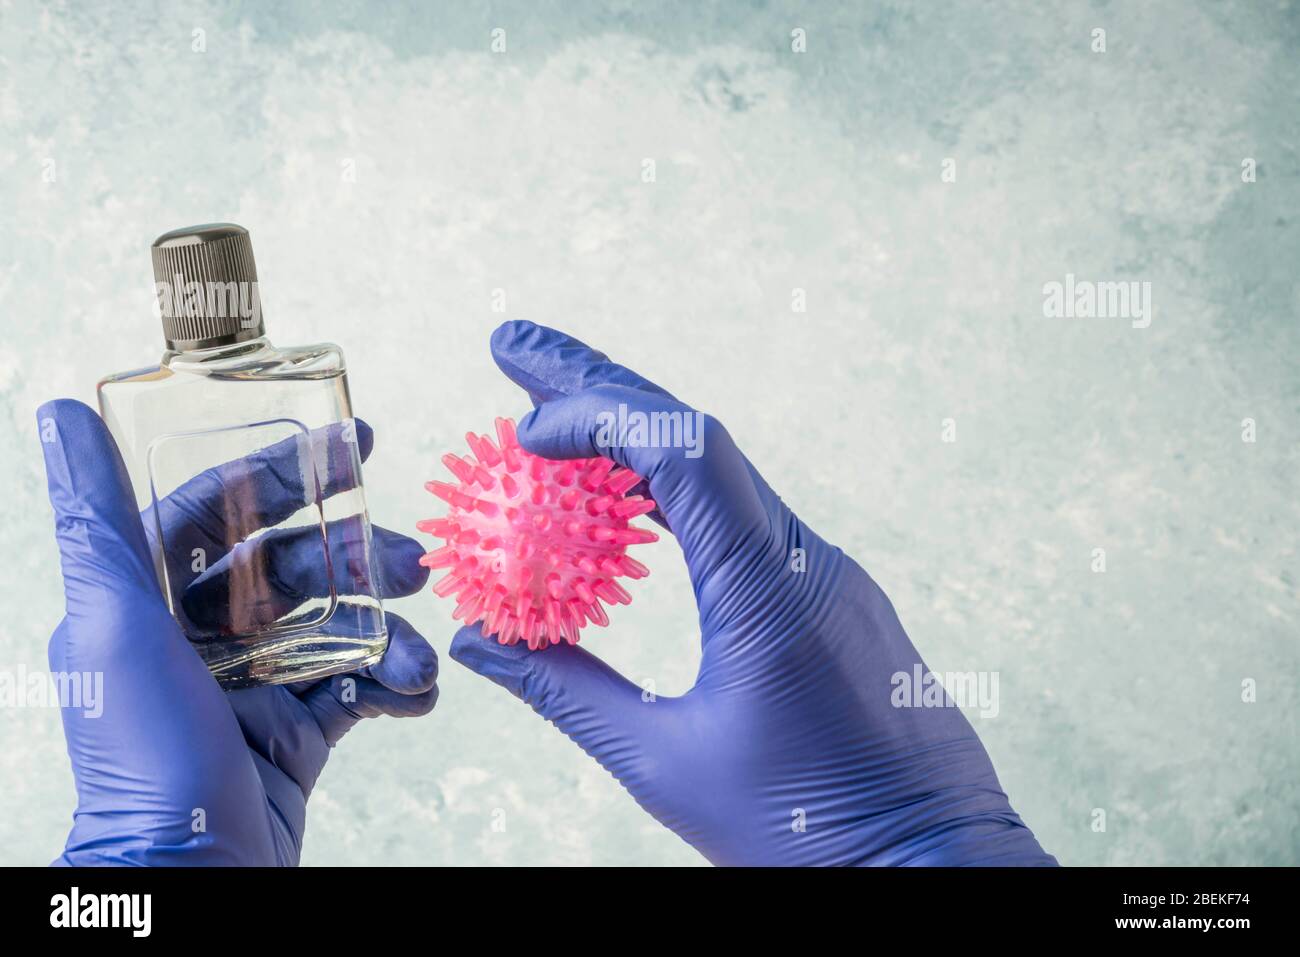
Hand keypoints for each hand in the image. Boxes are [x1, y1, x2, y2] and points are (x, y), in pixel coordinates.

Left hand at [38, 399, 437, 865]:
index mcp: (146, 603)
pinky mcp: (294, 734)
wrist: (196, 876)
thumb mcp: (113, 625)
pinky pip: (354, 689)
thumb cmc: (143, 753)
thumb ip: (94, 519)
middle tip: (412, 558)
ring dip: (384, 632)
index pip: (218, 511)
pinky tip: (413, 692)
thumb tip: (58, 412)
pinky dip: (390, 685)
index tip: (361, 444)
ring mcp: (250, 685)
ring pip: (333, 627)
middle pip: (290, 567)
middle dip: (355, 557)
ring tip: (414, 654)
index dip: (283, 470)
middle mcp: (197, 637)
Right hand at [451, 321, 1055, 865]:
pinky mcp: (828, 593)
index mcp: (767, 591)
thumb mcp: (664, 763)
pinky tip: (624, 497)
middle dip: (599, 387)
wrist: (932, 861)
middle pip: (696, 437)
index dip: (599, 416)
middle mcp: (803, 559)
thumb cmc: (805, 830)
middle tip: (514, 351)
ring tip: (552, 415)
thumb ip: (565, 694)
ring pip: (721, 471)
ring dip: (635, 435)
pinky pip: (743, 515)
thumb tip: (477, 645)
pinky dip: (673, 489)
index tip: (524, 428)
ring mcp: (823, 572)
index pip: (685, 452)